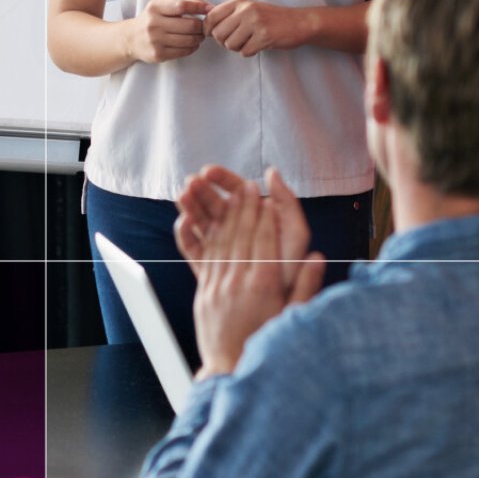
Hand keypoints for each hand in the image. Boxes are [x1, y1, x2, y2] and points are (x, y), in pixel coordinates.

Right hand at [127, 0, 210, 63]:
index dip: (199, 7)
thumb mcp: (163, 5)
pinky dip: (193, 47)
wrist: (131, 38)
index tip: (209, 9)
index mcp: (155, 7)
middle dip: (202, 26)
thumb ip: (185, 0)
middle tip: (204, 26)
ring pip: (189, 40)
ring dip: (199, 37)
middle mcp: (154, 23)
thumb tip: (207, 6)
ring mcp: (155, 40)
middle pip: (190, 24)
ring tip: (199, 35)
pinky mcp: (158, 54)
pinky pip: (184, 51)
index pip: (182, 5)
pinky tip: (191, 43)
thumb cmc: (153, 19)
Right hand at [175, 165, 311, 294]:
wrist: (277, 306)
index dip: (223, 179)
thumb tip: (272, 172)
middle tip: (191, 181)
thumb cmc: (291, 268)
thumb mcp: (295, 232)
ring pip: (203, 222)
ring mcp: (223, 247)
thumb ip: (287, 201)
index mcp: (257, 217)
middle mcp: (238, 231)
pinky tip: (183, 221)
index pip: (238, 192)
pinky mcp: (209, 266)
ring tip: (183, 196)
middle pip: (217, 205)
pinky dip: (186, 234)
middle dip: (203, 191)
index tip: (209, 171)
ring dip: (191, 207)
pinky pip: (194, 247)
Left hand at [175, 175, 324, 376]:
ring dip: (227, 215)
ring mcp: (218, 287)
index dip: (264, 216)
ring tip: (231, 195)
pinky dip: (210, 235)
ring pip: (222, 242)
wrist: (230, 371)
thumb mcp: (293, 317)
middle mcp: (238, 283)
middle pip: (242, 235)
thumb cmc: (267, 344)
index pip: (264, 241)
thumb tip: (318, 256)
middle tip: (247, 185)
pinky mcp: (204, 293)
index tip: (266, 196)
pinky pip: (207, 257)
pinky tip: (213, 221)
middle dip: (245, 208)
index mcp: (263, 286)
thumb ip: (305, 285)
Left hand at [203, 0, 307, 55]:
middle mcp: (246, 10)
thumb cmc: (272, 18)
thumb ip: (230, 15)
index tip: (211, 35)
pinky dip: (249, 52)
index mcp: (240, 2)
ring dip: (238, 48)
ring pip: (230, 44)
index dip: (207, 29)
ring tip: (249, 42)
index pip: (212, 16)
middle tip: (236, 41)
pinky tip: (258, 45)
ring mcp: (256, 23)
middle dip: (224, 42)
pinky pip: (245, 52)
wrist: (299, 22)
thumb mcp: (249, 9)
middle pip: (218, 33)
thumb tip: (206, 27)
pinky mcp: (264, 36)